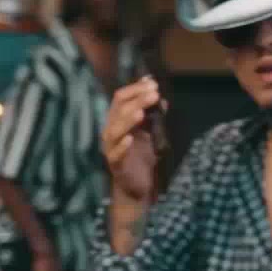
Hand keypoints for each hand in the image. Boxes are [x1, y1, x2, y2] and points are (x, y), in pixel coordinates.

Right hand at [102, 76, 165, 201]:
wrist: (137, 186)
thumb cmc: (142, 157)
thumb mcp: (151, 133)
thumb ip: (154, 116)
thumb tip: (160, 97)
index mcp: (118, 120)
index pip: (120, 98)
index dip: (135, 89)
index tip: (152, 83)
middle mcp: (111, 131)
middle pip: (119, 110)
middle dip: (137, 100)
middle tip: (154, 94)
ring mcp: (111, 148)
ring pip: (115, 130)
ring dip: (128, 120)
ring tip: (142, 112)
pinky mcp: (115, 164)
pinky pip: (115, 153)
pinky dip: (122, 146)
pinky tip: (130, 140)